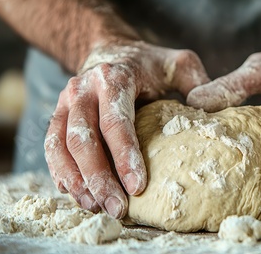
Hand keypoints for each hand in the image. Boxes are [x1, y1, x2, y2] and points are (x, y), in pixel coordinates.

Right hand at [44, 41, 209, 217]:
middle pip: (83, 138)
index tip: (138, 186)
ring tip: (96, 206)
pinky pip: (51, 148)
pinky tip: (78, 195)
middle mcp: (83, 89)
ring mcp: (65, 103)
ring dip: (78, 180)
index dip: (125, 154)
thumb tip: (209, 110)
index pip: (115, 120)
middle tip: (117, 208)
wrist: (109, 51)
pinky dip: (62, 173)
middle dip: (99, 177)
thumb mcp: (179, 64)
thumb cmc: (149, 65)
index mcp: (113, 77)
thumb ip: (197, 82)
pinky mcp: (57, 117)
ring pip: (61, 146)